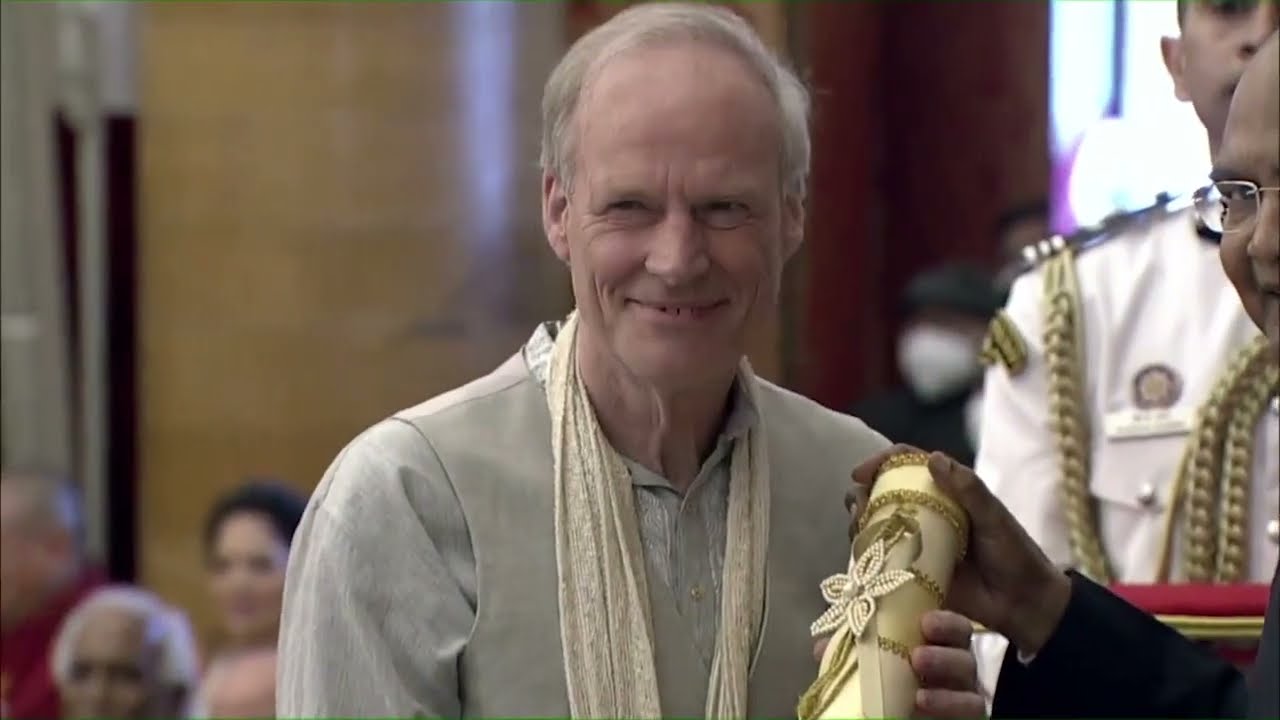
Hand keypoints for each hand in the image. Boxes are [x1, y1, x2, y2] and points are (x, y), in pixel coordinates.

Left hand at [812, 610, 984, 717]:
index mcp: (937, 642)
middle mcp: (956, 665)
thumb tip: (821, 647)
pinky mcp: (966, 714)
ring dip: (944, 687)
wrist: (891, 710)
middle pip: (965, 653)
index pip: (953, 627)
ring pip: (970, 683)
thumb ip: (852, 648)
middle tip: (918, 656)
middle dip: (944, 654)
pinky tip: (923, 702)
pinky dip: (950, 705)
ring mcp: (963, 692)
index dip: (945, 622)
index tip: (925, 622)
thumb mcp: (866, 660)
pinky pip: (972, 709)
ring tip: (918, 691)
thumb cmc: (884, 678)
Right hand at [847, 444, 1071, 656]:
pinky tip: (863, 557)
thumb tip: (934, 458)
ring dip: (860, 522)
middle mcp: (926, 513)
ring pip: (876, 524)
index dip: (881, 462)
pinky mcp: (913, 572)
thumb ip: (968, 489)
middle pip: (882, 492)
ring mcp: (917, 542)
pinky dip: (867, 555)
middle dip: (862, 493)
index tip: (861, 473)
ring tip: (858, 530)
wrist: (1024, 604)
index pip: (907, 465)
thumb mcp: (995, 517)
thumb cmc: (1015, 554)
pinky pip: (882, 560)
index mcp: (946, 492)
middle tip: (858, 505)